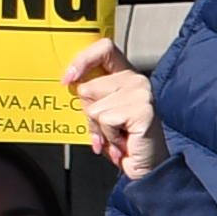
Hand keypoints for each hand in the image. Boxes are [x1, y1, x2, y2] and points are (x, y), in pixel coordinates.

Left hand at [60, 39, 160, 179]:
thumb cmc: (124, 141)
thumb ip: (90, 98)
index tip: (69, 79)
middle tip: (107, 128)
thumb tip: (69, 85)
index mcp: (126, 76)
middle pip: (89, 87)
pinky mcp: (142, 109)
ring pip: (94, 107)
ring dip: (99, 128)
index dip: (82, 59)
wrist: (148, 167)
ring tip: (116, 135)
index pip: (104, 48)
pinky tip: (122, 141)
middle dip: (89, 113)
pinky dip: (108, 136)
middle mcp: (136, 80)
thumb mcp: (102, 114)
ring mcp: (141, 93)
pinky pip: (105, 120)